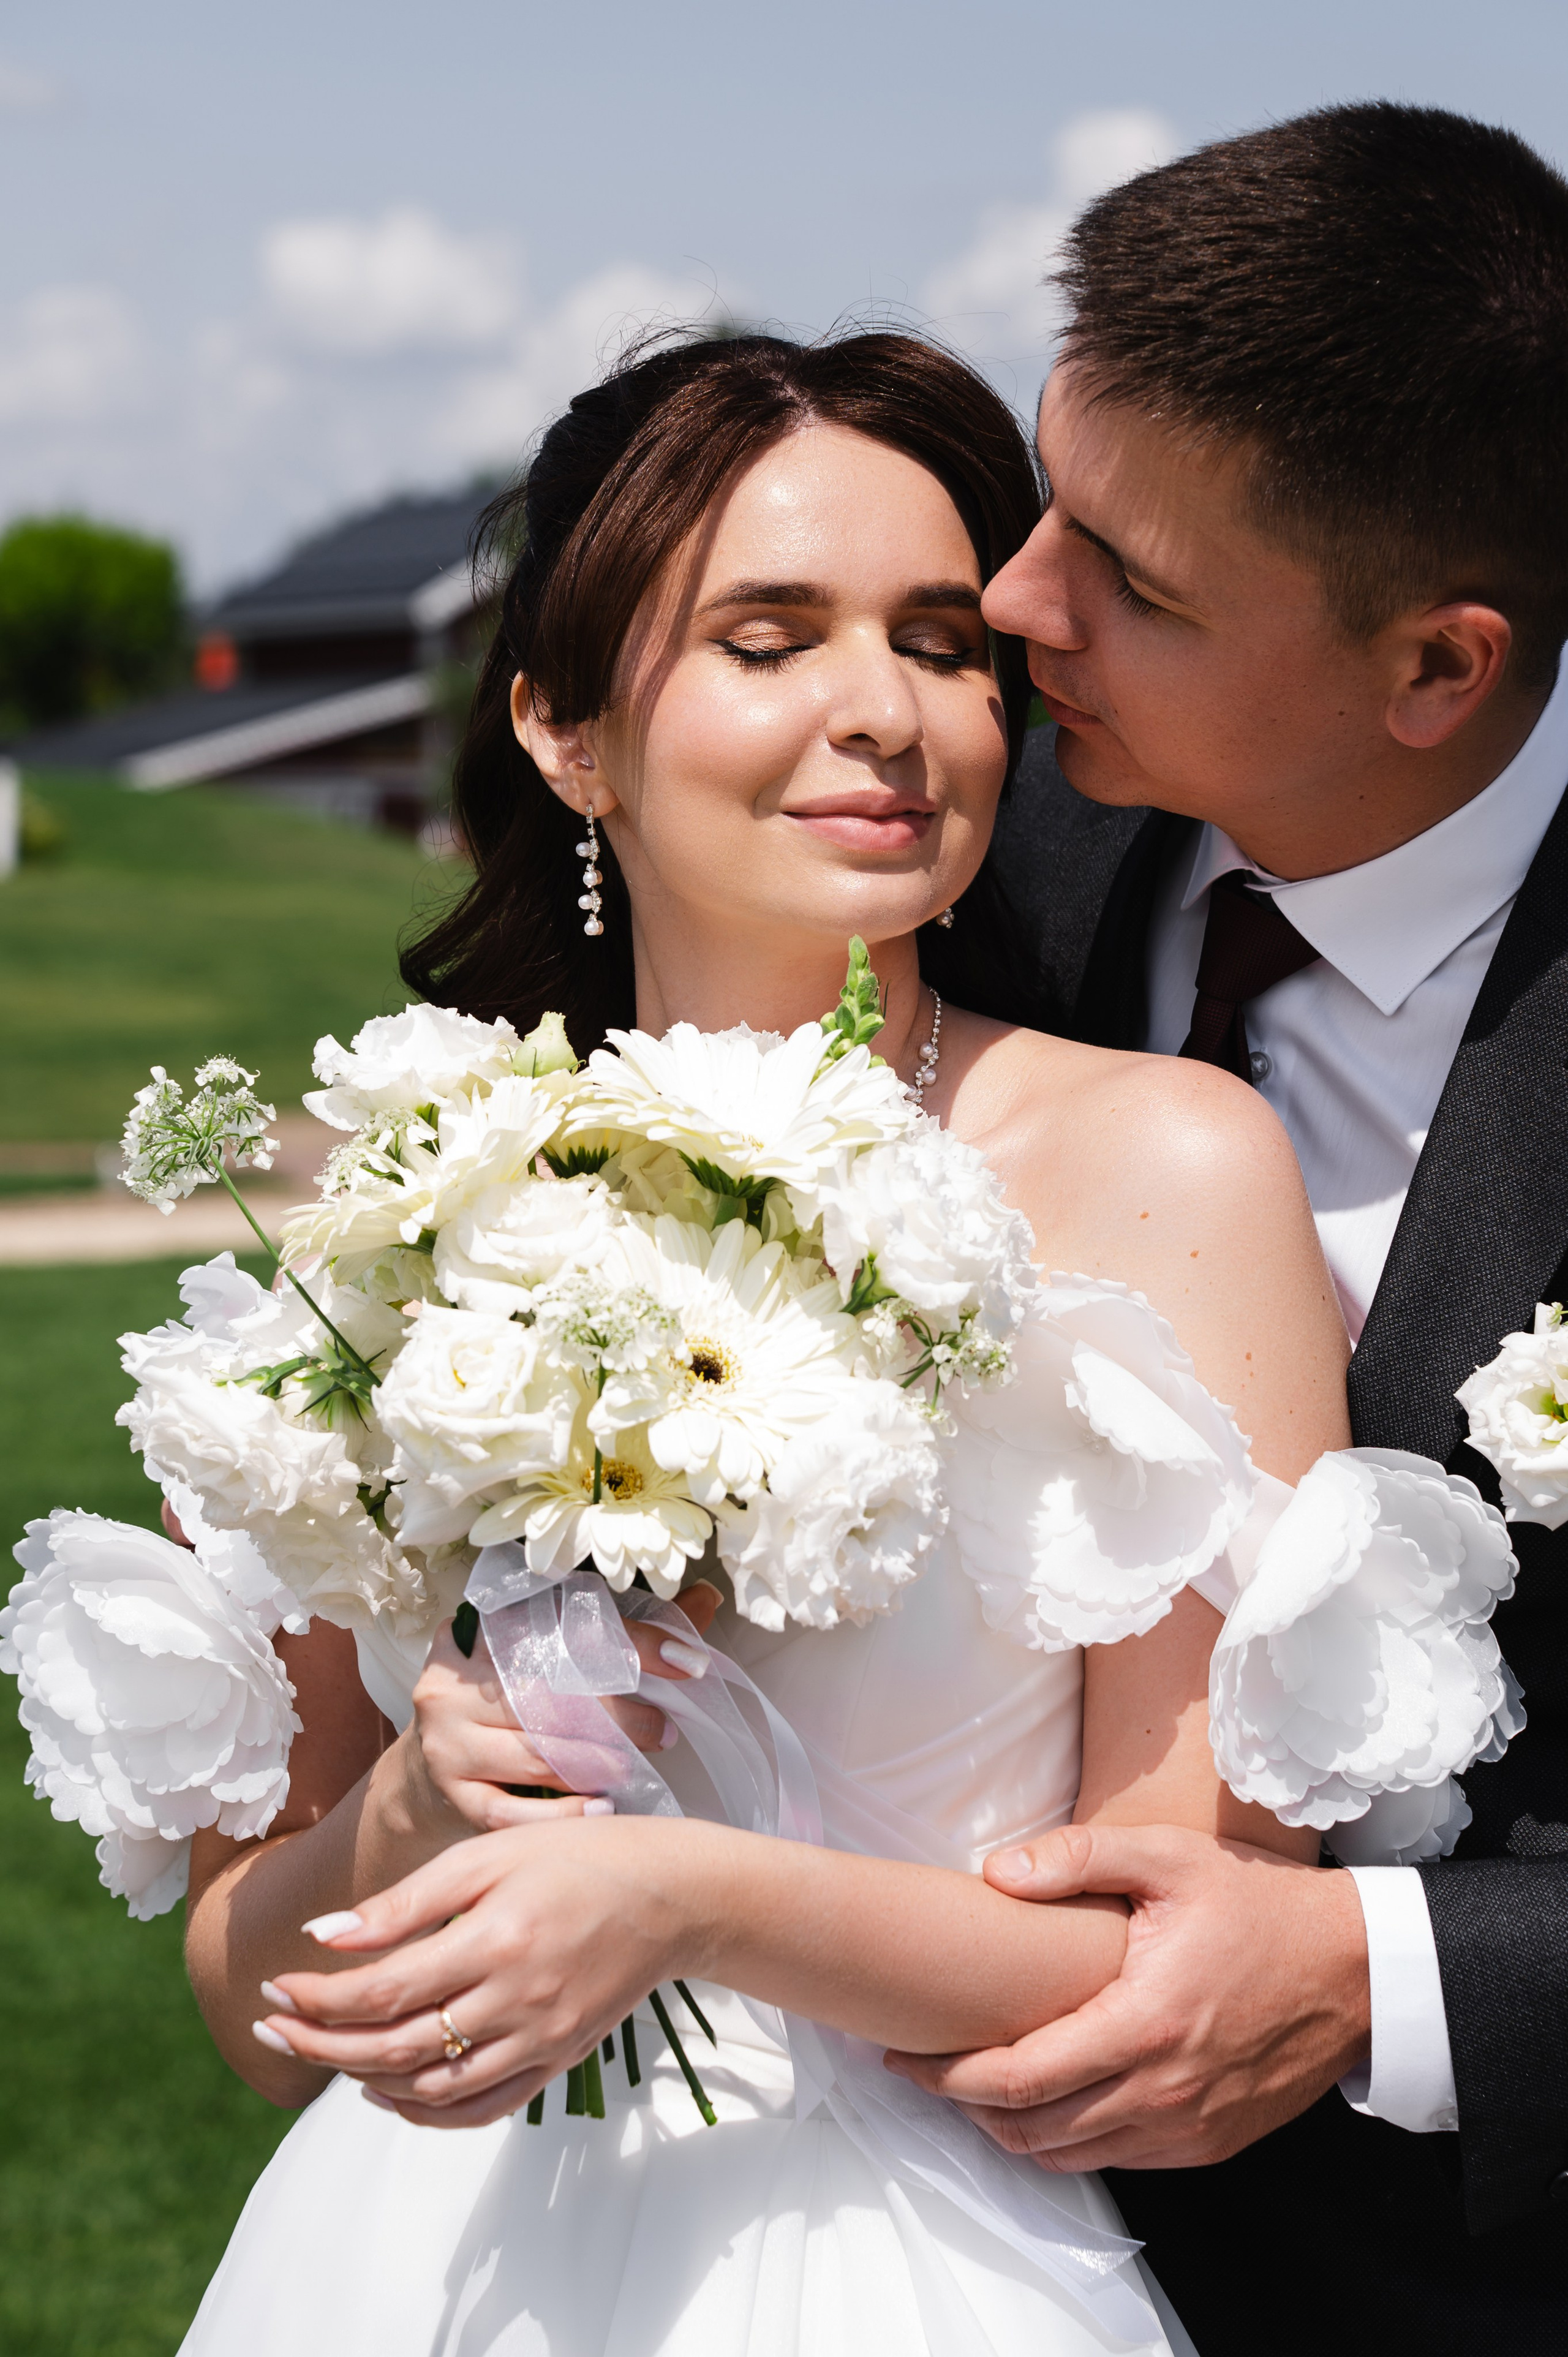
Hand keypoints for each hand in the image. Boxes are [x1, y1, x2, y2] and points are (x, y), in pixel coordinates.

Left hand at [256, 1812, 713, 2126]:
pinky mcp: (555, 2061)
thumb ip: (407, 1901)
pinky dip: (422, 2110)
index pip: (382, 1992)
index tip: (273, 1987)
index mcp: (495, 1942)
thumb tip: (324, 1936)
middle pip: (395, 2048)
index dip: (317, 1999)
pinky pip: (478, 2108)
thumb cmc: (577, 1858)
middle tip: (269, 2028)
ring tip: (315, 2053)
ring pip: (430, 2088)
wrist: (672, 1895)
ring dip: (361, 2078)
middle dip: (319, 2044)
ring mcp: (538, 2041)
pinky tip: (385, 2089)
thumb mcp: (490, 1854)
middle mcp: (516, 2003)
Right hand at [394, 1580, 721, 1838]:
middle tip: (663, 1729)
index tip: (687, 1660)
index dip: (632, 1642)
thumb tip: (705, 1598)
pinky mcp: (452, 1794)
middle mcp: (454, 1681)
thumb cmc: (512, 1699)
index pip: (563, 1627)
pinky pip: (510, 1811)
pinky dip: (560, 1814)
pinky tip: (600, 1810)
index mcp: (481, 1629)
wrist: (435, 1765)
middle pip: (548, 1696)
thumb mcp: (556, 1654)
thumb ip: (629, 1629)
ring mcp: (446, 1741)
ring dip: (594, 1764)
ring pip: (532, 1753)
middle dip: (618, 1716)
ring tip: (634, 1768)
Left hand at [883, 1823, 1369, 2170]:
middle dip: (965, 2107)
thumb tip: (994, 1872)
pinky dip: (1070, 2140)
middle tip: (924, 2070)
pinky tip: (1049, 2100)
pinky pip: (1118, 2159)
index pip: (1020, 2077)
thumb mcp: (1170, 1858)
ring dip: (1013, 2130)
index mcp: (1144, 2024)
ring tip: (974, 2085)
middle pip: (1032, 2130)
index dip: (948, 2076)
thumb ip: (1078, 1857)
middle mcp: (1163, 2091)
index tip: (902, 2056)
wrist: (1359, 1970)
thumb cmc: (1261, 1906)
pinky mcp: (1210, 2143)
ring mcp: (1188, 2127)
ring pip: (1071, 2155)